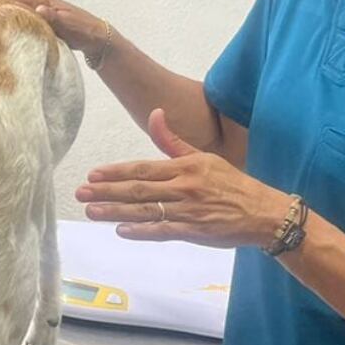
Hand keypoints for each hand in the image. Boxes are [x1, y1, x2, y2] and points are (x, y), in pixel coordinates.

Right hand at [1, 0, 109, 54]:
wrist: (96, 39)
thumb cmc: (85, 30)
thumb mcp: (71, 24)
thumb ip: (55, 17)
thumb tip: (39, 9)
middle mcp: (38, 1)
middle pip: (10, 1)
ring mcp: (38, 10)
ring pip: (13, 10)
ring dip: (0, 14)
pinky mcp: (39, 20)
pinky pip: (20, 18)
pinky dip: (9, 21)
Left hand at [77, 109, 290, 247]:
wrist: (263, 212)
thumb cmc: (231, 184)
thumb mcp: (204, 157)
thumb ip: (173, 141)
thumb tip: (155, 113)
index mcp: (186, 166)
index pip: (143, 168)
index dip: (116, 172)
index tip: (93, 175)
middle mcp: (185, 187)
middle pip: (139, 189)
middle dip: (107, 191)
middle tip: (81, 193)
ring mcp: (189, 211)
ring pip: (147, 210)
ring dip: (116, 212)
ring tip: (92, 212)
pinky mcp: (195, 232)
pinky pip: (164, 231)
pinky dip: (143, 231)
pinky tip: (122, 230)